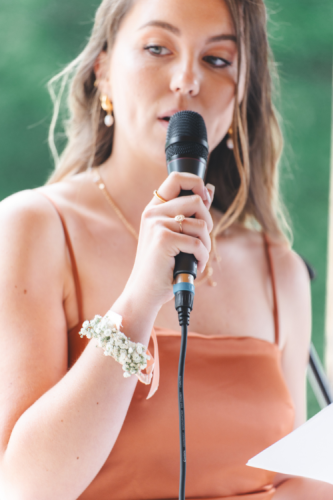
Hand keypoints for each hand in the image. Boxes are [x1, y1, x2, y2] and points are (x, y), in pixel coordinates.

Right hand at [122, 172, 214, 315]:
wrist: (145, 292)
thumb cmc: (162, 266)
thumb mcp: (174, 236)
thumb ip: (188, 214)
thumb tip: (209, 190)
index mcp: (154, 209)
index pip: (177, 178)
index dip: (196, 183)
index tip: (205, 199)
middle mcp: (153, 213)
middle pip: (196, 201)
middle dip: (208, 223)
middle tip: (201, 241)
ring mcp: (157, 224)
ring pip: (201, 224)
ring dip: (206, 245)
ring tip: (195, 258)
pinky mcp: (163, 239)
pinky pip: (197, 243)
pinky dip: (201, 257)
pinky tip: (194, 266)